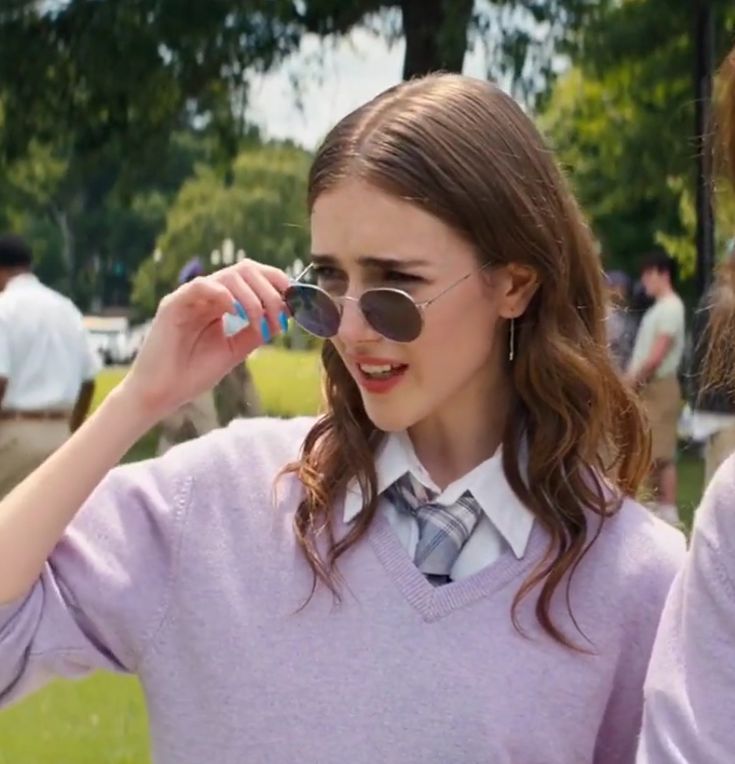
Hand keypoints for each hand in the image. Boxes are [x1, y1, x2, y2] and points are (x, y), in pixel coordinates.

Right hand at [118, 260, 289, 421]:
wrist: (161, 394)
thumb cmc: (193, 374)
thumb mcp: (234, 351)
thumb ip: (255, 332)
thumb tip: (283, 317)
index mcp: (222, 303)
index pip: (253, 277)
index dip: (277, 283)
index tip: (295, 304)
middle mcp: (207, 295)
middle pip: (246, 270)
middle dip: (270, 290)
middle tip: (280, 316)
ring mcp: (190, 297)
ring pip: (229, 276)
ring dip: (253, 298)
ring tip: (259, 322)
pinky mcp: (173, 304)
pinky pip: (201, 286)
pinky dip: (223, 295)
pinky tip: (235, 313)